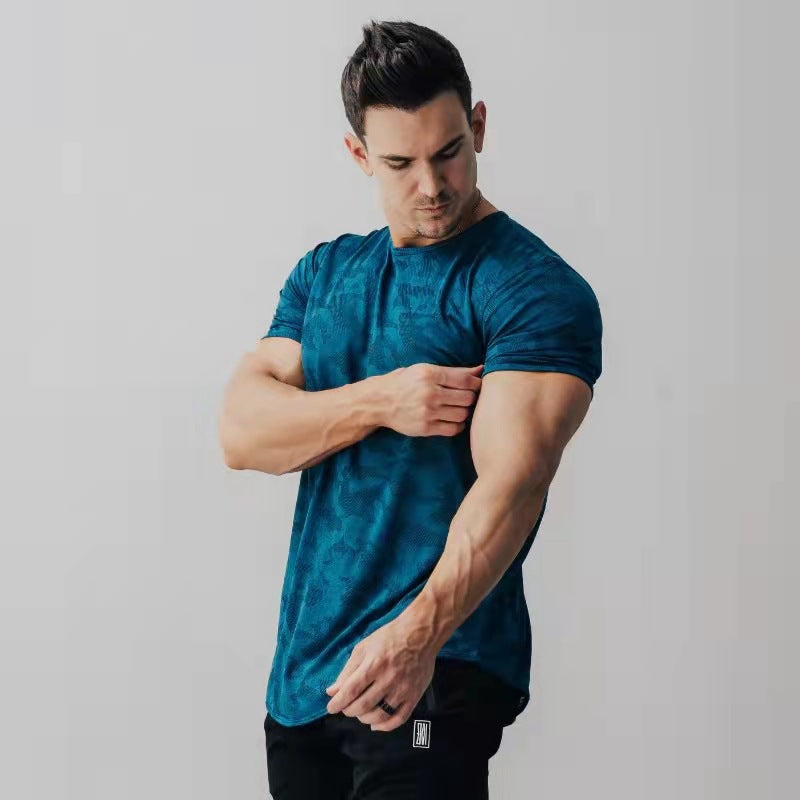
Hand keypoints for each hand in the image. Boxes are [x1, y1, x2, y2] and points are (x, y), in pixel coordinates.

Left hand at [324, 615, 437, 731]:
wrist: (421, 634)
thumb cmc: (390, 637)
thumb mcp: (364, 647)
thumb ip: (348, 670)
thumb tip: (332, 691)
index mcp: (375, 664)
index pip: (352, 690)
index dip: (338, 702)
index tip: (331, 707)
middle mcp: (389, 678)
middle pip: (363, 705)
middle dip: (349, 710)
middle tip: (346, 707)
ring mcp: (403, 689)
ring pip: (379, 715)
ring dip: (364, 719)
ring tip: (360, 713)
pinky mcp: (414, 695)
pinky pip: (399, 719)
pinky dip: (385, 726)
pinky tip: (375, 725)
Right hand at [376, 362, 483, 437]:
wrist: (379, 402)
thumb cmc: (404, 383)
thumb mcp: (424, 370)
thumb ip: (452, 371)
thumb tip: (479, 369)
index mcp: (430, 374)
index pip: (465, 379)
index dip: (476, 383)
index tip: (477, 385)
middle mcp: (430, 393)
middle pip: (467, 398)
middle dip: (471, 397)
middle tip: (466, 397)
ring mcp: (428, 412)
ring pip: (462, 414)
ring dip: (464, 412)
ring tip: (458, 408)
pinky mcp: (425, 428)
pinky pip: (453, 429)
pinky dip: (457, 425)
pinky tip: (452, 420)